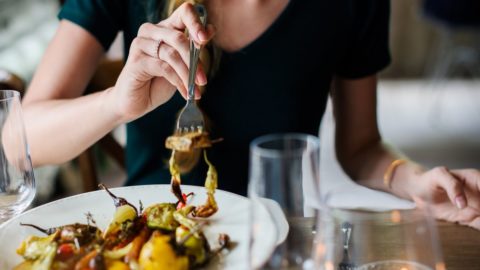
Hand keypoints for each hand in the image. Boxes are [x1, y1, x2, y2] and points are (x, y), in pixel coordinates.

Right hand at [110, 3, 214, 121]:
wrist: (137, 101)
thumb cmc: (159, 81)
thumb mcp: (182, 63)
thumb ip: (194, 48)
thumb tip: (211, 30)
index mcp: (165, 27)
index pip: (184, 13)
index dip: (196, 23)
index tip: (204, 39)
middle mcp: (151, 31)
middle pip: (179, 37)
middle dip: (194, 60)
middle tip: (203, 80)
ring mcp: (141, 44)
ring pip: (172, 55)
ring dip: (187, 74)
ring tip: (195, 89)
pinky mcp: (136, 60)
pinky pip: (163, 68)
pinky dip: (178, 82)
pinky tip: (184, 92)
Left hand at [409, 167, 479, 228]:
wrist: (418, 191)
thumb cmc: (429, 179)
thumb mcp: (438, 176)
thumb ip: (452, 186)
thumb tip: (462, 203)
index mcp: (476, 180)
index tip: (479, 208)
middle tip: (477, 215)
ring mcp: (476, 207)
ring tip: (475, 218)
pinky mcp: (469, 218)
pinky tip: (476, 224)